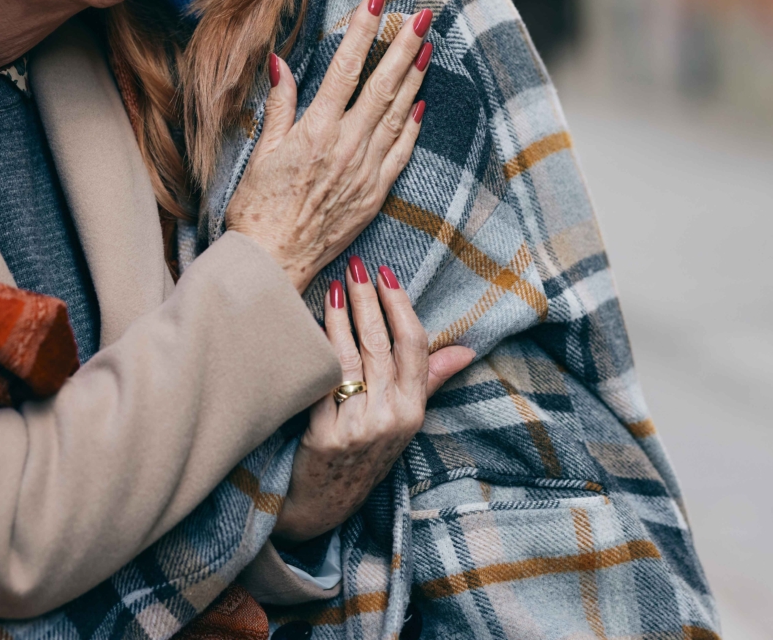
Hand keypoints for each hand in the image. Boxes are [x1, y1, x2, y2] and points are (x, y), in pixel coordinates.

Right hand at [227, 0, 431, 291]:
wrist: (273, 261)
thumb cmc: (258, 207)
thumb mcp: (263, 151)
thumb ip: (279, 105)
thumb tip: (281, 62)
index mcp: (316, 131)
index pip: (346, 68)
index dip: (364, 31)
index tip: (379, 1)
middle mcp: (347, 147)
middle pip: (383, 86)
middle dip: (404, 46)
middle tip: (424, 16)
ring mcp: (365, 171)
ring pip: (397, 115)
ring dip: (414, 78)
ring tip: (428, 47)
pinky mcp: (375, 194)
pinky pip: (400, 153)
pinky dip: (412, 126)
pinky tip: (421, 104)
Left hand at [272, 257, 475, 542]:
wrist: (323, 505)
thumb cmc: (363, 455)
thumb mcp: (404, 422)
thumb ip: (430, 381)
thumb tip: (466, 350)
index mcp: (413, 411)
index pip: (415, 346)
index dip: (401, 306)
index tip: (386, 275)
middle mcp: (390, 418)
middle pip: (381, 344)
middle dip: (368, 299)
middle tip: (356, 266)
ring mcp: (358, 427)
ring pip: (350, 357)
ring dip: (341, 316)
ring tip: (333, 286)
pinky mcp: (324, 435)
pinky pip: (322, 381)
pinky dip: (316, 347)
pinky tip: (307, 324)